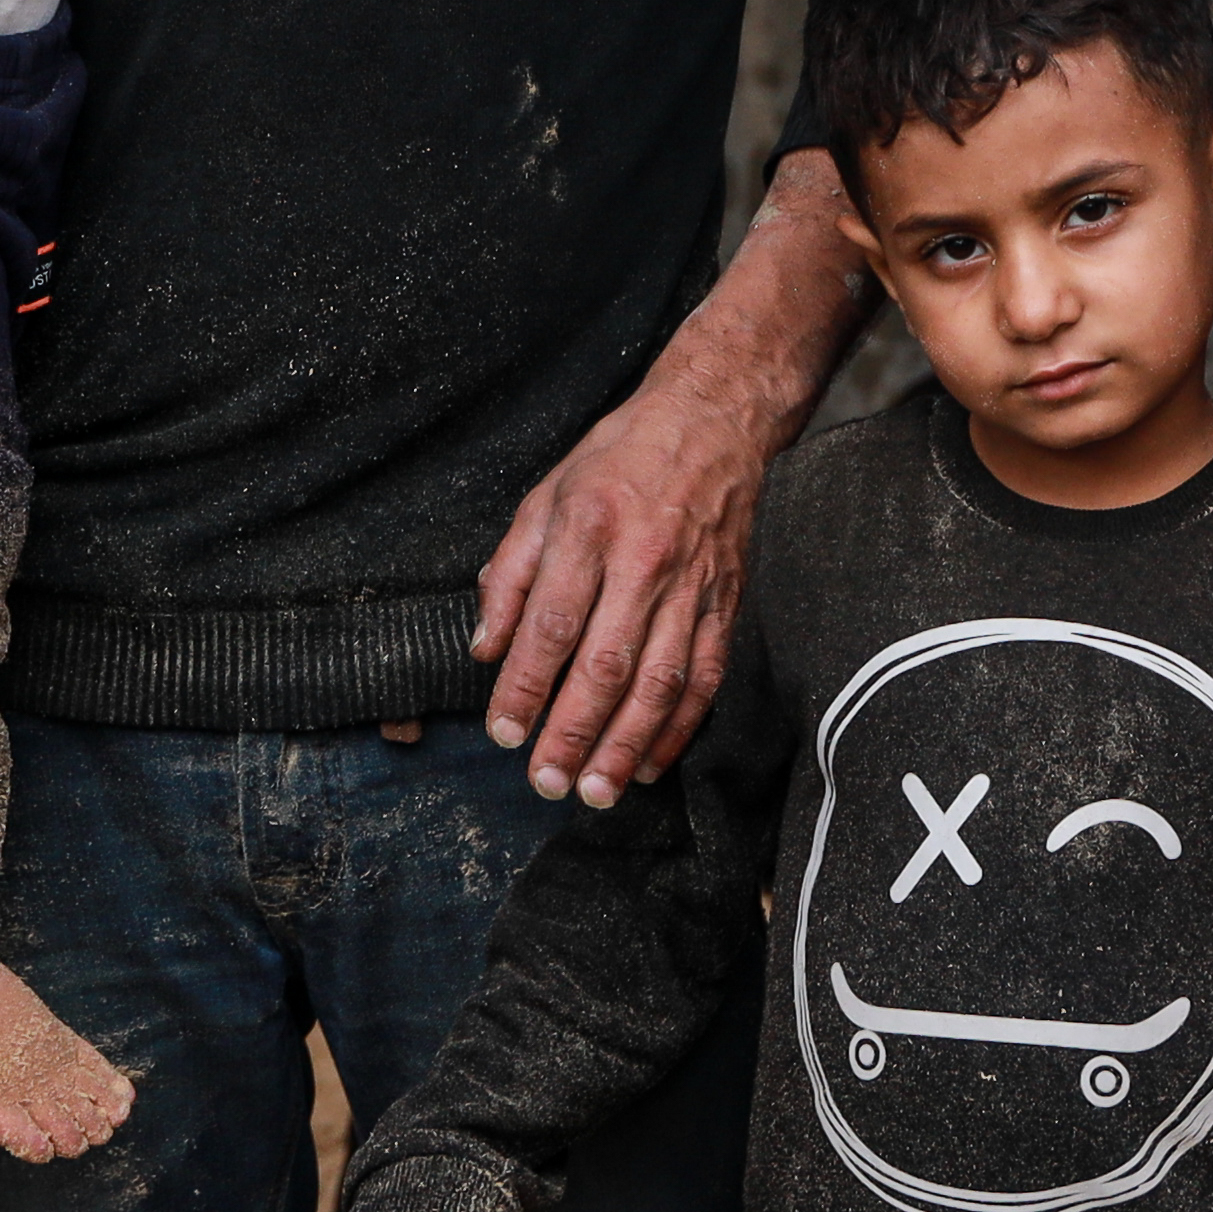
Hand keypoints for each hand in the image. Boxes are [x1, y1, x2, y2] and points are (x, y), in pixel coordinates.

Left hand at [479, 153, 865, 802]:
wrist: (716, 420)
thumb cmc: (621, 457)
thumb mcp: (547, 494)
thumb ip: (511, 572)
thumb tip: (485, 647)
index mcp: (590, 527)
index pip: (551, 623)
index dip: (524, 686)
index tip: (502, 733)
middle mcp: (644, 560)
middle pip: (606, 665)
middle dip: (573, 733)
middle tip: (545, 783)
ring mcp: (693, 586)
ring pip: (660, 683)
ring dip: (625, 746)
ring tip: (596, 791)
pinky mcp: (727, 603)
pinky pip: (705, 677)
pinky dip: (679, 728)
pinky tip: (650, 763)